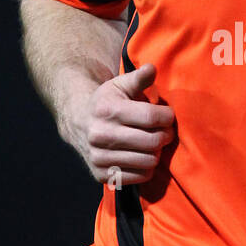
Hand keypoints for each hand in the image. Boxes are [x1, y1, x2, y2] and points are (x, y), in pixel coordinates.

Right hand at [62, 62, 175, 184]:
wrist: (77, 122)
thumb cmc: (106, 101)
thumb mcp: (120, 85)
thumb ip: (138, 78)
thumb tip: (152, 68)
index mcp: (108, 110)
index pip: (152, 117)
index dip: (167, 117)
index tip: (168, 115)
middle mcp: (101, 135)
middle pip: (153, 141)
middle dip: (166, 135)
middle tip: (165, 131)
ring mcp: (99, 157)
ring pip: (149, 161)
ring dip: (157, 152)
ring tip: (154, 143)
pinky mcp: (102, 174)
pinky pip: (140, 177)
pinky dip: (147, 167)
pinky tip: (142, 155)